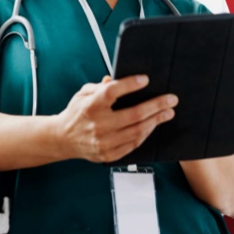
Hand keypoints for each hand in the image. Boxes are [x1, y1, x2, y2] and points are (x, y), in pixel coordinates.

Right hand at [54, 75, 177, 162]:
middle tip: (171, 100)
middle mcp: (98, 125)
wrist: (62, 139)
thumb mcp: (83, 93)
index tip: (145, 79)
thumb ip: (101, 86)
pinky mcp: (108, 154)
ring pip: (137, 131)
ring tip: (167, 113)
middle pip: (133, 114)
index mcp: (90, 106)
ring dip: (156, 121)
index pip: (113, 92)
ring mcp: (104, 142)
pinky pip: (133, 144)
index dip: (130, 85)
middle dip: (156, 105)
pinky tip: (153, 125)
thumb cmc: (76, 112)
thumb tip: (115, 79)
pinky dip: (145, 134)